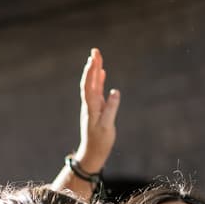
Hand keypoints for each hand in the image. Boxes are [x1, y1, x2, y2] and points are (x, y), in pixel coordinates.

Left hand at [74, 47, 120, 173]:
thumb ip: (111, 109)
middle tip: (95, 51)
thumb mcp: (107, 126)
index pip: (89, 85)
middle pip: (89, 81)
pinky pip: (97, 91)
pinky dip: (99, 80)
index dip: (91, 72)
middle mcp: (90, 103)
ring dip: (95, 71)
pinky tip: (103, 73)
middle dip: (92, 66)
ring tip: (97, 57)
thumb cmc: (100, 141)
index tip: (93, 59)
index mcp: (91, 107)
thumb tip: (115, 92)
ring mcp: (93, 105)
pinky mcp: (97, 108)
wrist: (93, 153)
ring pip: (93, 84)